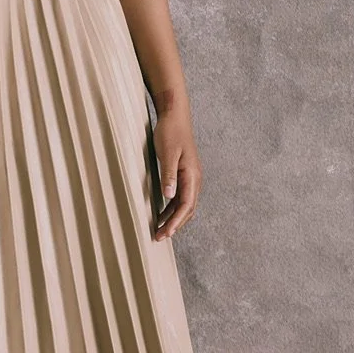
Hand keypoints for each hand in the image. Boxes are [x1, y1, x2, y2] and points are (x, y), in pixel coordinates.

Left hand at [150, 108, 202, 239]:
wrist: (174, 115)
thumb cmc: (170, 132)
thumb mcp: (168, 153)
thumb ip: (168, 175)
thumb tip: (169, 197)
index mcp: (192, 175)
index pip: (186, 205)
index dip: (176, 222)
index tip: (165, 233)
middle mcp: (194, 179)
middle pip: (187, 209)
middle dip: (174, 225)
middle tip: (159, 237)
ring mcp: (190, 177)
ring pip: (184, 205)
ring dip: (173, 219)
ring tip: (159, 231)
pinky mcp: (183, 174)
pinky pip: (179, 197)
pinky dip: (171, 208)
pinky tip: (160, 214)